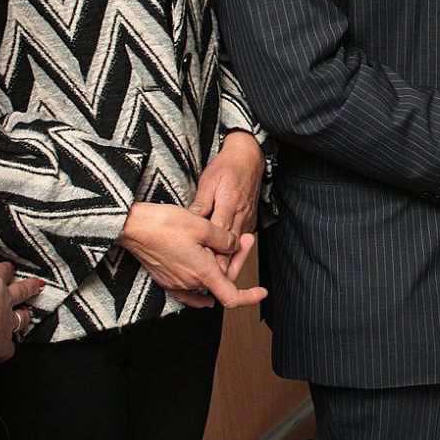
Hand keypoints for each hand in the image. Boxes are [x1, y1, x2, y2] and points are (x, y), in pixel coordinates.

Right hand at [0, 262, 45, 361]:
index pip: (2, 270)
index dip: (6, 269)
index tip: (8, 268)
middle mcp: (4, 300)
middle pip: (22, 290)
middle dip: (30, 286)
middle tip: (38, 284)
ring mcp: (7, 322)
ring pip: (21, 317)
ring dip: (24, 316)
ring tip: (26, 315)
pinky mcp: (3, 343)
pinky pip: (8, 349)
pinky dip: (5, 352)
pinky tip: (1, 354)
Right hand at [117, 203, 266, 309]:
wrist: (132, 226)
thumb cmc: (164, 224)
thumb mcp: (202, 226)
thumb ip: (224, 240)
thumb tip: (234, 247)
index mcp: (202, 273)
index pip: (231, 296)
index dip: (249, 296)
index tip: (262, 292)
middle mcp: (189, 284)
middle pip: (221, 282)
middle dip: (236, 261)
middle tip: (244, 238)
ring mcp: (176, 283)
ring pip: (206, 281)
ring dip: (220, 266)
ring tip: (226, 245)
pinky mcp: (165, 279)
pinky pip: (189, 287)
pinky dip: (202, 280)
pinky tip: (206, 272)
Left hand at [191, 131, 264, 280]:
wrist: (249, 157)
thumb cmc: (228, 167)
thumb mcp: (208, 182)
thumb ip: (200, 204)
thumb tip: (189, 221)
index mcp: (228, 208)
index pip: (220, 240)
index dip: (212, 258)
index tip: (202, 271)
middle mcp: (240, 218)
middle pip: (231, 251)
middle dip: (219, 268)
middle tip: (204, 282)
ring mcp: (247, 221)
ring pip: (237, 250)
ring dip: (225, 263)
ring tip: (209, 277)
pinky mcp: (249, 222)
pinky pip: (240, 242)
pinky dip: (231, 253)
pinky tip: (218, 261)